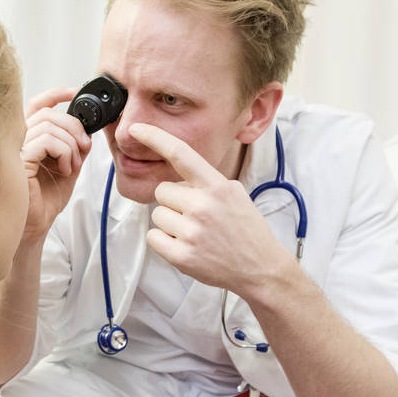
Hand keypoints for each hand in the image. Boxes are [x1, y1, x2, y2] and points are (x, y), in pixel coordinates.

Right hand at [20, 87, 91, 243]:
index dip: (56, 94)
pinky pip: (46, 141)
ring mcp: (15, 148)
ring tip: (73, 166)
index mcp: (30, 138)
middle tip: (84, 146)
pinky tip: (65, 170)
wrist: (37, 224)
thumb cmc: (46, 198)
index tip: (74, 92)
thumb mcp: (69, 166)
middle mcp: (18, 139)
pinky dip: (63, 152)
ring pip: (49, 126)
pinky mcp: (18, 160)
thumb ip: (75, 146)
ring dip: (71, 145)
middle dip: (74, 126)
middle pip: (48, 113)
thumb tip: (87, 129)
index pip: (38, 105)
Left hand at [129, 123, 292, 296]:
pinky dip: (164, 242)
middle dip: (173, 202)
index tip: (136, 129)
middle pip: (162, 191)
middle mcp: (203, 206)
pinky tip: (187, 245)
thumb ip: (205, 181)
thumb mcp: (233, 193)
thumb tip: (176, 173)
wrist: (261, 268)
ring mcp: (192, 232)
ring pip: (157, 215)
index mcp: (217, 186)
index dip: (155, 138)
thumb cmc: (245, 229)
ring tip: (195, 233)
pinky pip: (153, 237)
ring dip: (170, 224)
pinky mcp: (182, 256)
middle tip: (196, 216)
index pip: (181, 154)